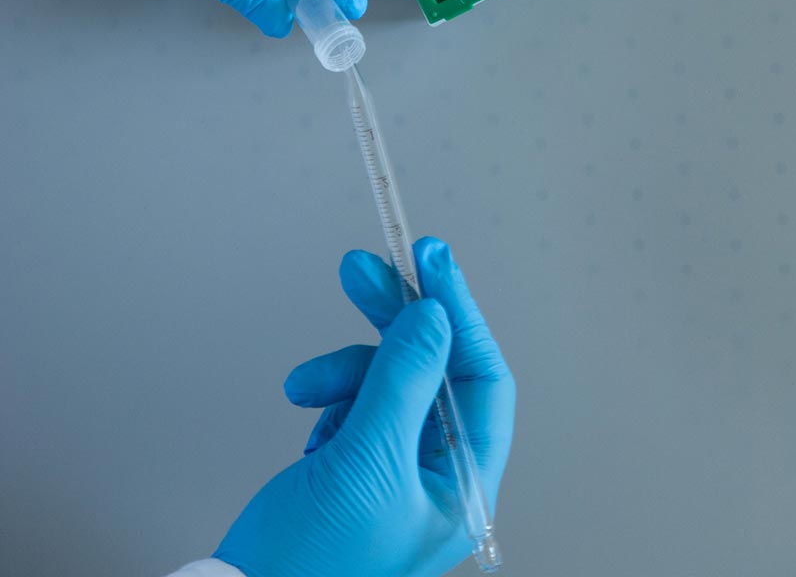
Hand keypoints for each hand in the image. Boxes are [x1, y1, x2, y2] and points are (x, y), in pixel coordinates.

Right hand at [215, 238, 514, 576]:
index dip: (457, 312)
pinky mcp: (356, 469)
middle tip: (362, 268)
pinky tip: (309, 423)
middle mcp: (437, 476)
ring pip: (385, 382)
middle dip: (394, 318)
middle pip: (431, 368)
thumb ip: (403, 381)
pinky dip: (330, 399)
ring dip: (343, 370)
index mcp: (461, 485)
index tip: (431, 260)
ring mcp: (395, 472)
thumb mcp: (365, 463)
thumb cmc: (309, 564)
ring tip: (304, 385)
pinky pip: (355, 406)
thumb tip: (435, 315)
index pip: (480, 377)